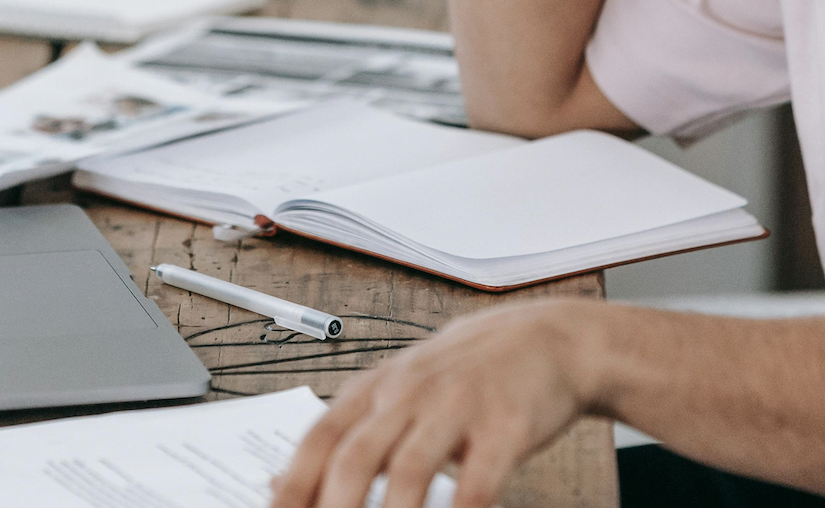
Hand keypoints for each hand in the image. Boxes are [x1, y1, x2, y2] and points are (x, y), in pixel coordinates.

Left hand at [269, 299, 602, 507]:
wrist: (547, 339)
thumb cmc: (464, 375)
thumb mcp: (397, 392)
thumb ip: (345, 435)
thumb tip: (277, 484)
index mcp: (376, 389)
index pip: (319, 439)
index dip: (292, 486)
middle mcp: (409, 394)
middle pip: (355, 458)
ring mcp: (457, 407)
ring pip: (409, 471)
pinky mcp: (504, 427)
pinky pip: (477, 483)